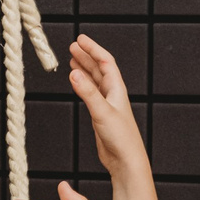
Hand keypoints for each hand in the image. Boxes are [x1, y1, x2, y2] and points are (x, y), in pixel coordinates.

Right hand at [69, 35, 147, 176]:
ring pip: (95, 80)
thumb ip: (87, 93)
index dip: (93, 48)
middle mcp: (113, 94)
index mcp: (116, 89)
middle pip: (99, 68)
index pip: (105, 61)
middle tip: (73, 46)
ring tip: (73, 60)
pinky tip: (78, 83)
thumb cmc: (121, 138)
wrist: (126, 160)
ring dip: (85, 69)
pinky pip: (92, 93)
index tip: (80, 39)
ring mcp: (107, 104)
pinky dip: (84, 85)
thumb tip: (74, 74)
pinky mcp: (101, 115)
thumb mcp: (102, 112)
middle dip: (86, 56)